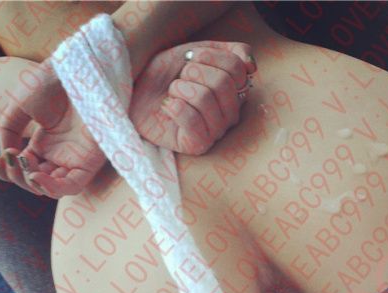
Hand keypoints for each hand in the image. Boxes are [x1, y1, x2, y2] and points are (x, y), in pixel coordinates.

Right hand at [0, 60, 105, 199]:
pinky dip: (53, 188)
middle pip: (34, 181)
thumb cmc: (51, 82)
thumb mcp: (20, 107)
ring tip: (21, 164)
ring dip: (31, 183)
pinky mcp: (90, 161)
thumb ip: (8, 132)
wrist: (75, 69)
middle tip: (7, 158)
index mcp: (44, 143)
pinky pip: (72, 185)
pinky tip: (35, 177)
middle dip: (15, 175)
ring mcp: (75, 158)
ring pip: (52, 188)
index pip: (22, 168)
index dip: (4, 169)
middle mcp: (60, 154)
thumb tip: (7, 157)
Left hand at [129, 41, 256, 154]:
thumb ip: (230, 51)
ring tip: (172, 93)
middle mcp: (230, 114)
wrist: (136, 91)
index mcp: (234, 91)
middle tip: (179, 77)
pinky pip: (192, 121)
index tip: (191, 58)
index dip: (209, 56)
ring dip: (180, 88)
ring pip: (205, 99)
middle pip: (223, 83)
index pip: (237, 68)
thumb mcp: (198, 53)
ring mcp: (216, 132)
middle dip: (193, 72)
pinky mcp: (197, 145)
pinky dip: (174, 107)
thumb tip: (251, 64)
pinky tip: (167, 107)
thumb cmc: (166, 74)